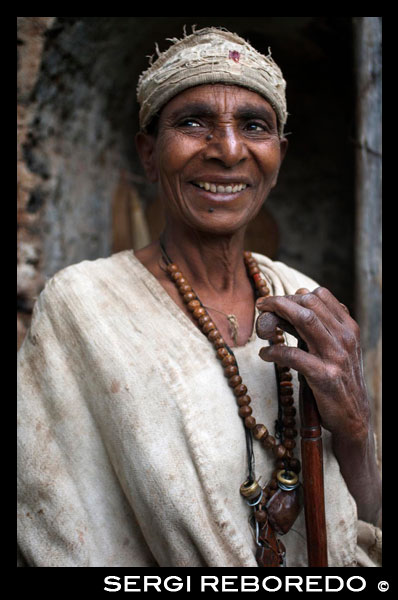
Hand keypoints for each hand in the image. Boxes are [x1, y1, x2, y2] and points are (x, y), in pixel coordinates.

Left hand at [256, 287, 368, 443]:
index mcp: (348, 328)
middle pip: (309, 303)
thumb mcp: (335, 349)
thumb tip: (290, 304)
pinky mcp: (324, 376)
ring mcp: (335, 356)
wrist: (354, 416)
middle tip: (262, 305)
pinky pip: (293, 355)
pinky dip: (274, 351)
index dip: (294, 294)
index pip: (320, 295)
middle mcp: (344, 337)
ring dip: (277, 315)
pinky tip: (264, 354)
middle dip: (281, 300)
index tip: (275, 301)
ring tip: (261, 322)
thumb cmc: (339, 380)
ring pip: (305, 320)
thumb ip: (317, 328)